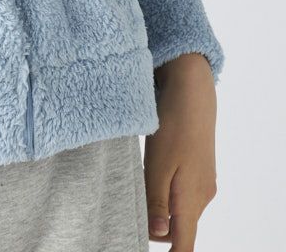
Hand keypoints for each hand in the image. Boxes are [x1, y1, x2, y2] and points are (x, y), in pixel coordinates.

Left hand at [143, 53, 217, 249]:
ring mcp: (202, 181)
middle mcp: (202, 195)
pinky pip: (180, 192)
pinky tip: (149, 176)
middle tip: (128, 216)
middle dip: (156, 228)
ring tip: (135, 192)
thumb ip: (158, 202)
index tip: (143, 247)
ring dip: (159, 207)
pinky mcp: (197, 169)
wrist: (192, 93)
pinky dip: (165, 192)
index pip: (184, 243)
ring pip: (178, 208)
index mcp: (192, 199)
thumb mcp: (157, 166)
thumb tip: (159, 236)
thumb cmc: (173, 127)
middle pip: (179, 228)